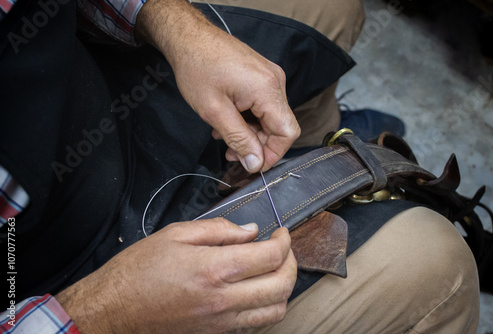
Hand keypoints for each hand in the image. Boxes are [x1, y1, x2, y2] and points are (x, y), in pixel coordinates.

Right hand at [56, 219, 296, 332]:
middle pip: (281, 285)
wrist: (113, 310)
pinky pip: (256, 323)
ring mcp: (222, 322)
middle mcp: (224, 300)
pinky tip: (256, 288)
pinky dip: (267, 305)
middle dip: (291, 262)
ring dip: (284, 287)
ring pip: (275, 310)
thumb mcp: (176, 234)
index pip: (270, 256)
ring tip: (274, 268)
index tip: (280, 231)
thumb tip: (250, 231)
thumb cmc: (139, 270)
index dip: (283, 240)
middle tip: (283, 248)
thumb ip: (219, 229)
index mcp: (214, 270)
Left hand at [136, 0, 300, 172]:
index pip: (288, 132)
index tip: (253, 164)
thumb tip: (256, 163)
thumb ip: (239, 139)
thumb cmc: (197, 68)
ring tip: (224, 138)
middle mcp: (275, 82)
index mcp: (268, 89)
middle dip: (258, 144)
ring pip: (270, 117)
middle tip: (232, 154)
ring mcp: (270, 77)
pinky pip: (263, 105)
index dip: (273, 153)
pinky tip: (228, 122)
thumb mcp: (214, 111)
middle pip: (280, 126)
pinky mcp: (261, 76)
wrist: (189, 37)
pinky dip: (248, 118)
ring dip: (250, 133)